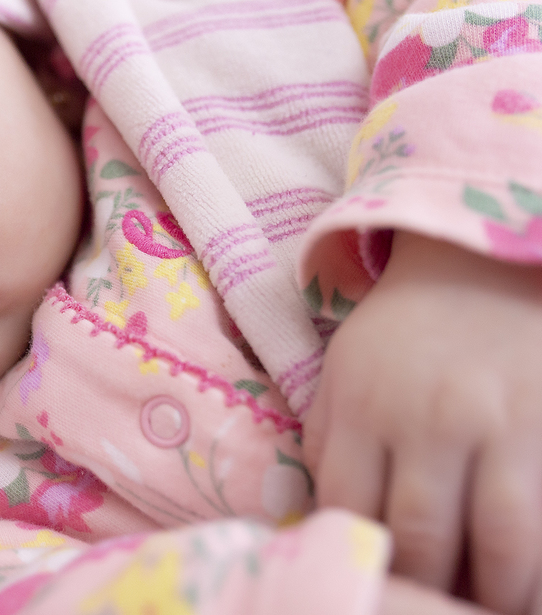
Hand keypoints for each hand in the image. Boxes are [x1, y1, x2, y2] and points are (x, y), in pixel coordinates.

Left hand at [304, 231, 541, 613]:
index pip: (348, 509)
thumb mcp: (344, 370)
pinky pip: (541, 519)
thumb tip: (320, 518)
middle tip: (429, 609)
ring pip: (497, 544)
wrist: (483, 261)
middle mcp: (425, 419)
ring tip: (490, 608)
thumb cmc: (406, 329)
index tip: (372, 587)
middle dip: (427, 589)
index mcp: (361, 407)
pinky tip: (528, 586)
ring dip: (495, 594)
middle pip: (419, 536)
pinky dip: (537, 567)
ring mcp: (496, 424)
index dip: (362, 559)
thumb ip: (326, 439)